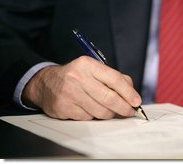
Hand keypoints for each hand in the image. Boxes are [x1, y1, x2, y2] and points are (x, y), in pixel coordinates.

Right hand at [22, 56, 140, 119]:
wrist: (46, 83)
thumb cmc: (76, 76)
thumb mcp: (93, 69)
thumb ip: (114, 78)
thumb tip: (131, 93)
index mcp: (87, 65)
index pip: (114, 79)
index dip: (128, 92)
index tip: (136, 101)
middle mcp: (77, 78)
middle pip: (109, 98)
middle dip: (124, 108)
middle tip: (129, 111)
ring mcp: (69, 94)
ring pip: (100, 112)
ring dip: (109, 113)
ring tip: (109, 109)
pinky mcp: (64, 108)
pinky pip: (88, 118)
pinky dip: (93, 116)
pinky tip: (90, 109)